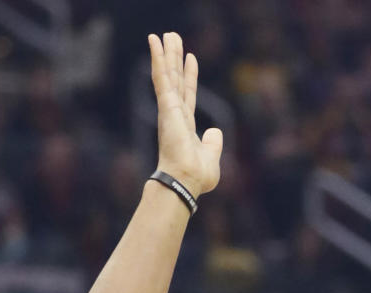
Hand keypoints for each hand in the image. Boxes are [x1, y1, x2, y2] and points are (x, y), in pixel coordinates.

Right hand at [148, 32, 221, 199]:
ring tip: (164, 34)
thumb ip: (213, 143)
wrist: (186, 181)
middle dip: (174, 58)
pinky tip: (154, 41)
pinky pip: (161, 76)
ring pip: (167, 74)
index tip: (191, 57)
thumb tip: (215, 131)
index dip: (190, 75)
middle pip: (175, 79)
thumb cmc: (196, 176)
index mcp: (185, 125)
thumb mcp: (211, 157)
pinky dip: (157, 58)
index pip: (188, 94)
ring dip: (165, 53)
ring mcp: (169, 109)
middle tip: (172, 37)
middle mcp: (175, 114)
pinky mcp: (165, 105)